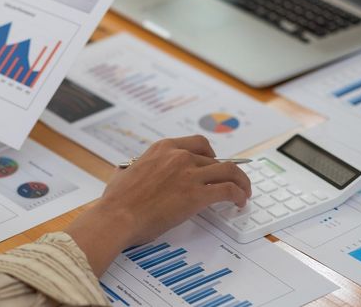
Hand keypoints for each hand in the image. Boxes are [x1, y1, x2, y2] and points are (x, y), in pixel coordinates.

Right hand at [65, 136, 250, 275]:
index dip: (212, 154)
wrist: (117, 216)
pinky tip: (239, 202)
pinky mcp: (197, 195)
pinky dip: (238, 195)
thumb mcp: (122, 173)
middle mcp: (179, 156)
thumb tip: (123, 171)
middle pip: (216, 160)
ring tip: (244, 192)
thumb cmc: (117, 200)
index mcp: (163, 148)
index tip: (216, 162)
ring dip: (241, 181)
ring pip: (229, 171)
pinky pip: (228, 190)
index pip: (198, 143)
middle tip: (232, 182)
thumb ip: (129, 168)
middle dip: (227, 172)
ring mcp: (190, 174)